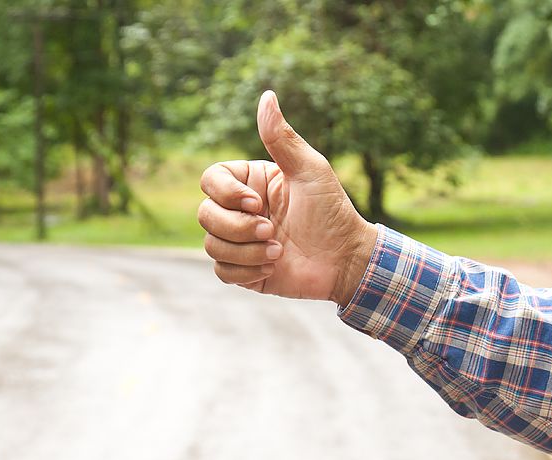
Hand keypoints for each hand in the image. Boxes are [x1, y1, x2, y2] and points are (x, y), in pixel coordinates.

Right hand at [198, 90, 377, 304]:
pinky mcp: (243, 270)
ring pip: (211, 245)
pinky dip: (246, 271)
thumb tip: (267, 95)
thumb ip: (282, 137)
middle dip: (237, 227)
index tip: (257, 203)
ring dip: (246, 252)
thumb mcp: (309, 170)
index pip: (210, 179)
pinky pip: (221, 271)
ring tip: (277, 252)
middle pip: (205, 214)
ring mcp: (240, 242)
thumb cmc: (332, 211)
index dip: (225, 193)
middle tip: (271, 231)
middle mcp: (240, 211)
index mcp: (250, 183)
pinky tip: (272, 268)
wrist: (345, 260)